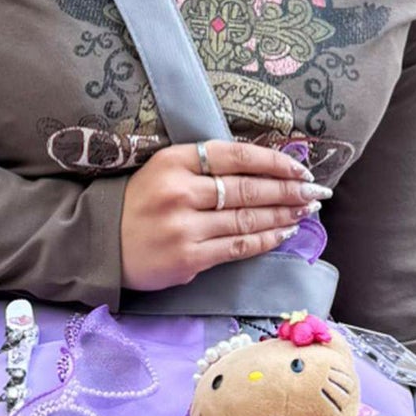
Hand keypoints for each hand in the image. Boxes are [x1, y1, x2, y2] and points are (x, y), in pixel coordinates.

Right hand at [119, 140, 330, 292]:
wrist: (99, 243)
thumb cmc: (137, 204)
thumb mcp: (163, 170)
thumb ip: (203, 166)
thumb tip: (263, 170)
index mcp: (174, 161)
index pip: (237, 156)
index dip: (275, 162)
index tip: (299, 169)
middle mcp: (180, 192)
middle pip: (248, 189)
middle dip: (288, 190)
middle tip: (316, 191)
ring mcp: (184, 227)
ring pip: (247, 219)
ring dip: (284, 214)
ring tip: (306, 211)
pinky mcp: (187, 258)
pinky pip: (237, 246)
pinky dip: (265, 239)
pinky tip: (284, 232)